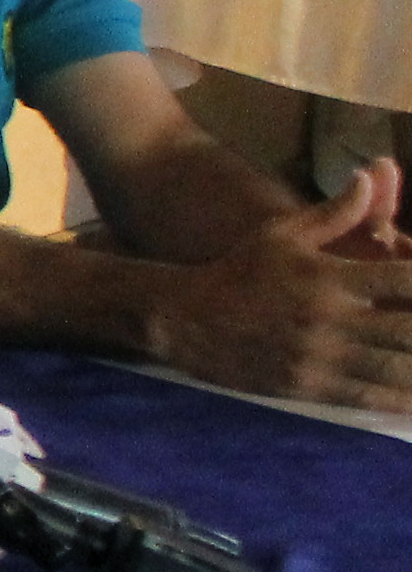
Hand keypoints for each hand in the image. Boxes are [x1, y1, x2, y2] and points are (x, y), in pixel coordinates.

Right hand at [151, 163, 411, 411]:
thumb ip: (337, 212)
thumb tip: (375, 172)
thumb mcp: (284, 233)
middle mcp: (330, 317)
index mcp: (330, 276)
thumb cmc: (241, 269)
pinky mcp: (308, 385)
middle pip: (409, 330)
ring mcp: (319, 356)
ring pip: (396, 369)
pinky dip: (403, 399)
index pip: (405, 280)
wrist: (183, 317)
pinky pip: (368, 396)